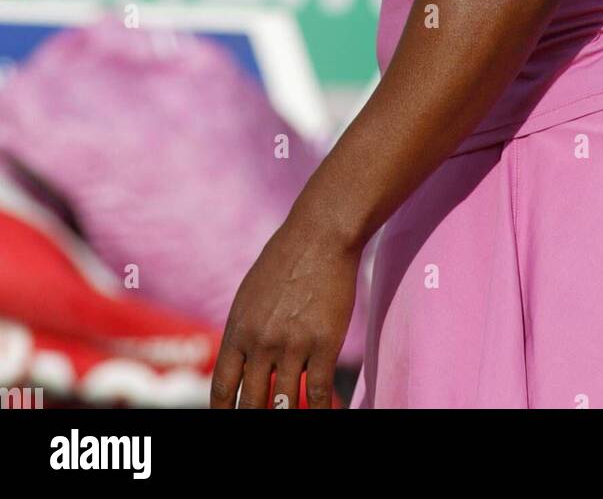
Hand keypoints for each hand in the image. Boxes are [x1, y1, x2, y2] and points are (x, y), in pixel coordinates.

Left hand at [210, 202, 361, 408]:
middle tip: (260, 421)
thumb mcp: (251, 294)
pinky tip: (321, 414)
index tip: (229, 422)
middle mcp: (260, 343)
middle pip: (251, 404)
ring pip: (284, 404)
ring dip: (286, 415)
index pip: (222, 389)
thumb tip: (241, 362)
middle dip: (254, 418)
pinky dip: (319, 411)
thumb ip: (244, 330)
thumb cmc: (285, 259)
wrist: (320, 235)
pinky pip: (318, 393)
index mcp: (238, 330)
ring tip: (288, 416)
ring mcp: (292, 345)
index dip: (224, 414)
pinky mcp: (324, 344)